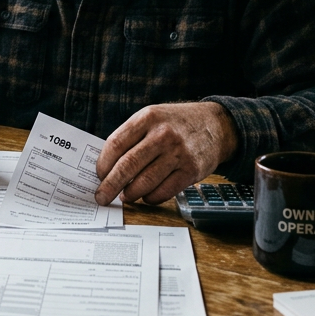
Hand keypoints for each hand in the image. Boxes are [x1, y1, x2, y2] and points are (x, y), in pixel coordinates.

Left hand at [94, 102, 237, 204]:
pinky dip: (151, 198)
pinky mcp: (191, 171)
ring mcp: (178, 153)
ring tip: (125, 196)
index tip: (98, 176)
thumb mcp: (153, 117)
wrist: (216, 125)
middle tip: (101, 197)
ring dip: (130, 194)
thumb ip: (131, 137)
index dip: (103, 164)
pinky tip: (146, 196)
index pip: (116, 144)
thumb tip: (107, 167)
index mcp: (148, 118)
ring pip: (145, 182)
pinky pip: (164, 191)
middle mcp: (162, 134)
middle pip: (128, 166)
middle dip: (110, 186)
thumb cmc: (176, 124)